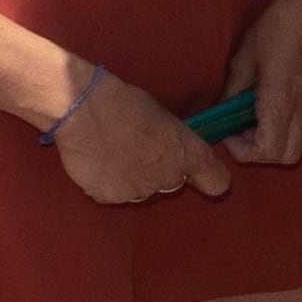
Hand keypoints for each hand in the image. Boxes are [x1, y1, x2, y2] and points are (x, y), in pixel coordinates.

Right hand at [56, 70, 232, 206]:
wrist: (83, 110)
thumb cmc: (126, 103)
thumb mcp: (165, 118)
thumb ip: (175, 142)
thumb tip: (172, 151)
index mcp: (189, 154)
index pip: (217, 182)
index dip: (207, 177)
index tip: (197, 171)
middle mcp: (169, 178)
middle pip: (172, 183)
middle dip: (160, 172)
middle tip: (138, 150)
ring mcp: (139, 192)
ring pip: (141, 190)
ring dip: (133, 178)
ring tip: (113, 154)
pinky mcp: (109, 198)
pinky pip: (112, 193)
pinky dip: (106, 182)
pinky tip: (97, 162)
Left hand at [217, 0, 301, 167]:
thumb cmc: (277, 27)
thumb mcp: (244, 57)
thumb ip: (232, 90)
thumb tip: (221, 109)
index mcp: (282, 102)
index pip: (267, 152)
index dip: (244, 151)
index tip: (232, 133)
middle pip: (288, 156)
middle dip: (264, 150)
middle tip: (248, 129)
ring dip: (290, 142)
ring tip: (274, 122)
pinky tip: (297, 110)